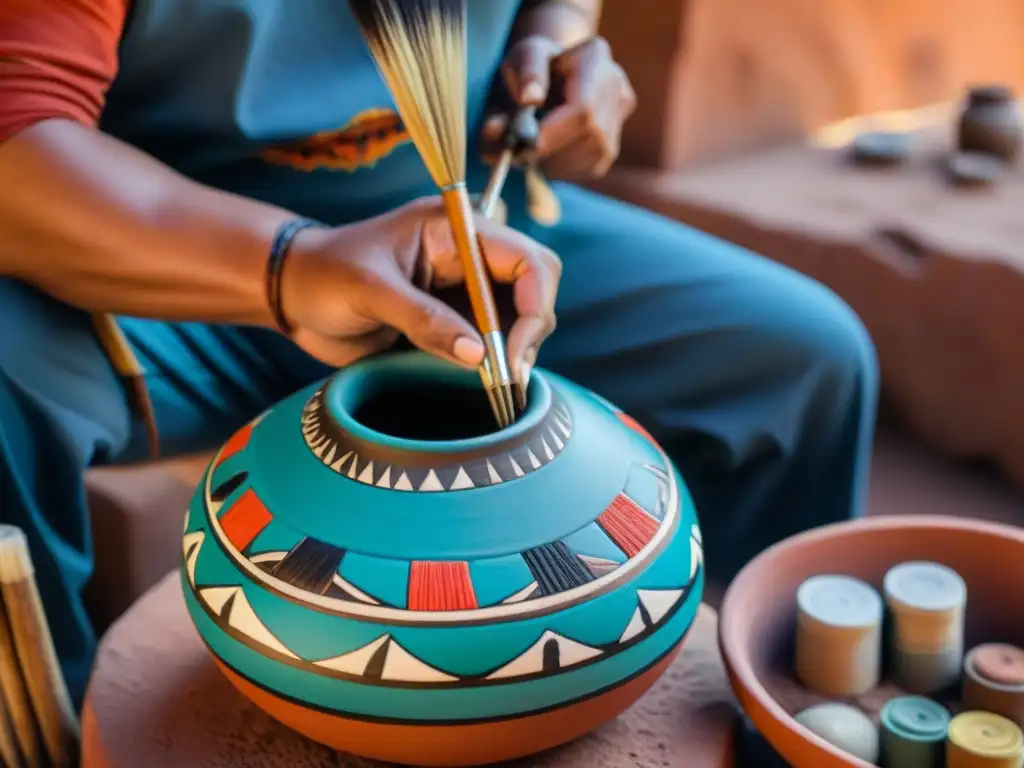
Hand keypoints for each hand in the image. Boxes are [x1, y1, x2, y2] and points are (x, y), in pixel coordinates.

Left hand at [280, 196, 559, 378]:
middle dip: (530, 330)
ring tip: (497, 382)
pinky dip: (498, 362)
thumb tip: (479, 355)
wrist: (293, 296)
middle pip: (534, 287)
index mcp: (454, 228)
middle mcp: (469, 255)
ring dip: (516, 350)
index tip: (511, 354)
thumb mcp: (370, 291)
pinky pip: (495, 339)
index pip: (525, 259)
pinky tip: (486, 381)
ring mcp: (465, 288)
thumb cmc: (322, 276)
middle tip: (507, 373)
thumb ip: (424, 319)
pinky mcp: (455, 319)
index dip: (532, 305)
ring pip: (520, 317)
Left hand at [483, 35, 636, 180]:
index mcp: (596, 57)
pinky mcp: (613, 143)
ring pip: (593, 156)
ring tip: (529, 153)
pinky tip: (546, 157)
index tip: (525, 147)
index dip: (556, 132)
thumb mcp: (522, 55)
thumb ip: (525, 72)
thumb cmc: (533, 64)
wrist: (549, 75)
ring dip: (557, 164)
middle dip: (553, 152)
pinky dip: (564, 169)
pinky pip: (591, 167)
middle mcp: (616, 87)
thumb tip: (529, 98)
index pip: (584, 106)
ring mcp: (619, 118)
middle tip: (519, 155)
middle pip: (592, 135)